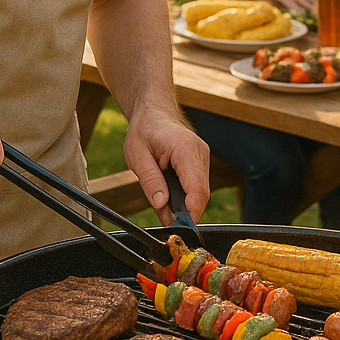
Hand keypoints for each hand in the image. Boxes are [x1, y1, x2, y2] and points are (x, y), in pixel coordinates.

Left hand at [122, 109, 209, 224]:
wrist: (153, 113)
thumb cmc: (144, 130)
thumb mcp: (137, 155)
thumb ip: (150, 180)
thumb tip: (161, 204)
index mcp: (185, 149)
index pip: (197, 188)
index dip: (191, 211)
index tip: (179, 226)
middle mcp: (200, 152)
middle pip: (201, 194)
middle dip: (184, 211)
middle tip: (164, 220)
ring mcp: (203, 157)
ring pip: (200, 192)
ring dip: (183, 203)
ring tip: (161, 201)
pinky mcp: (201, 162)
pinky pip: (197, 185)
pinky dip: (184, 195)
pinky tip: (168, 192)